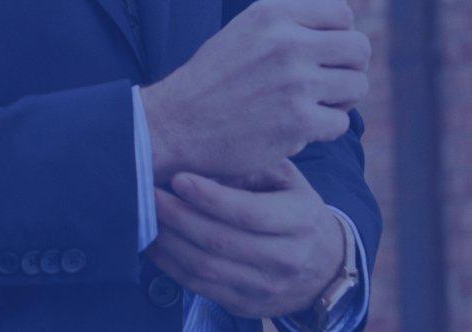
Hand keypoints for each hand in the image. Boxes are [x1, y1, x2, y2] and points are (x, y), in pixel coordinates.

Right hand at [140, 0, 369, 181]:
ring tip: (311, 102)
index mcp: (272, 14)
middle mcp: (286, 42)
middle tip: (328, 81)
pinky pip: (341, 123)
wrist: (179, 121)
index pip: (341, 13)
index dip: (338, 35)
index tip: (321, 52)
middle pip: (359, 48)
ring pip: (357, 85)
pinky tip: (297, 125)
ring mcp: (295, 83)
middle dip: (350, 66)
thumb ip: (295, 17)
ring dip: (340, 98)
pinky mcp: (299, 122)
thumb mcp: (247, 29)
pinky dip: (324, 128)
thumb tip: (344, 2)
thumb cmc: (216, 75)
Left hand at [143, 158, 345, 319]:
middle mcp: (286, 259)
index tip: (177, 177)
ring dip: (168, 241)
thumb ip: (249, 167)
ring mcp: (265, 288)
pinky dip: (170, 265)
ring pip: (206, 268)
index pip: (249, 213)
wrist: (326, 265)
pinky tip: (154, 241)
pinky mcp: (245, 305)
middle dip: (177, 216)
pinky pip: (200, 288)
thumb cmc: (296, 207)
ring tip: (145, 213)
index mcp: (299, 220)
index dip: (209, 197)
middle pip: (220, 241)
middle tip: (148, 191)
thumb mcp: (285, 177)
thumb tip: (202, 165)